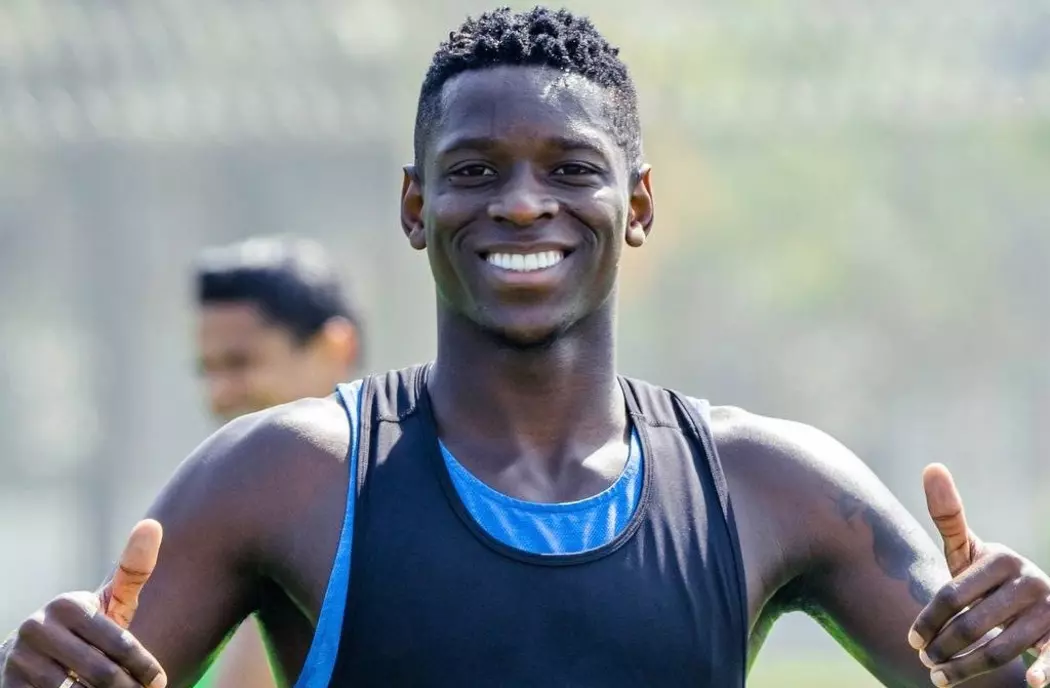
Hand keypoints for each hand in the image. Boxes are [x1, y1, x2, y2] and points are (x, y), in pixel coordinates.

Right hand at [0, 520, 167, 687]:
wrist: (35, 658)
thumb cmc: (87, 630)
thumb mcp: (110, 603)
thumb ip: (134, 570)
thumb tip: (152, 524)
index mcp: (67, 605)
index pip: (120, 643)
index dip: (144, 666)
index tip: (159, 680)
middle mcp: (37, 627)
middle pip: (101, 672)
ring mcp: (18, 658)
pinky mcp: (8, 686)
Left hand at [908, 463, 1049, 686]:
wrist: (1031, 599)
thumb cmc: (987, 577)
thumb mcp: (967, 549)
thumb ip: (947, 514)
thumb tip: (931, 466)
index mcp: (1002, 558)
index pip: (952, 594)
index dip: (928, 619)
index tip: (911, 640)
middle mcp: (1030, 581)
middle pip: (974, 623)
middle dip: (945, 647)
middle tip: (924, 662)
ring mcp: (1049, 609)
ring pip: (1002, 647)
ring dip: (969, 668)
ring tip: (940, 679)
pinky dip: (1046, 671)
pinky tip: (1031, 684)